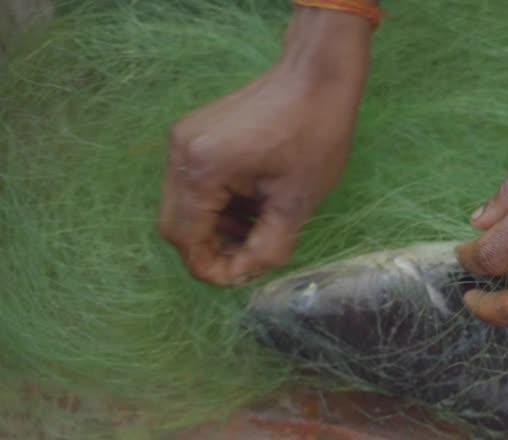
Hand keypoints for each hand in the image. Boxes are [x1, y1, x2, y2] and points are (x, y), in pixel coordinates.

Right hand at [157, 8, 371, 284]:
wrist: (316, 77)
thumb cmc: (314, 135)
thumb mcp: (297, 202)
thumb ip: (267, 247)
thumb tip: (244, 276)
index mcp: (202, 169)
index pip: (185, 238)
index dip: (208, 267)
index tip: (239, 279)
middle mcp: (181, 152)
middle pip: (177, 224)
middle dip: (211, 248)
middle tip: (251, 258)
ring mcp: (183, 139)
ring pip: (185, 205)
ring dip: (216, 226)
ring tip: (260, 229)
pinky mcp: (194, 133)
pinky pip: (194, 182)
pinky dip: (218, 203)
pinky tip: (253, 205)